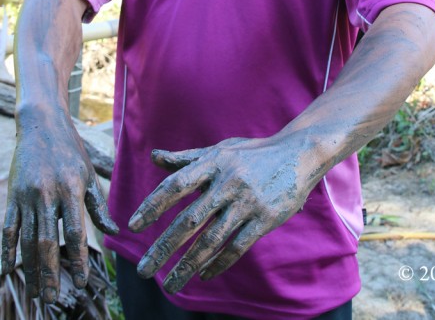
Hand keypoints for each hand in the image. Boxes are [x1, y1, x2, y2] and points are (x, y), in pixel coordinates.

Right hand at [1, 111, 117, 302]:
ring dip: (31, 269)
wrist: (42, 127)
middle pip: (48, 243)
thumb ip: (99, 205)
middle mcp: (48, 196)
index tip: (82, 282)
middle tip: (53, 299)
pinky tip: (10, 269)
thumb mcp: (89, 176)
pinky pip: (9, 228)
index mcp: (72, 191)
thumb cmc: (71, 152)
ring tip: (36, 292)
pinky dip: (8, 250)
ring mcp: (27, 197)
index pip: (76, 233)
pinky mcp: (12, 197)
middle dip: (51, 273)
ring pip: (27, 240)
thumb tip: (115, 231)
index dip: (78, 260)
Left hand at [129, 136, 307, 292]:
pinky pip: (237, 246)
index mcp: (215, 163)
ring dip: (188, 265)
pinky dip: (218, 263)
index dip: (153, 205)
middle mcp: (229, 182)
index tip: (133, 226)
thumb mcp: (222, 149)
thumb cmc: (255, 153)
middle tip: (142, 271)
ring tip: (169, 285)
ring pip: (212, 240)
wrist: (300, 154)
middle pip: (189, 220)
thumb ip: (187, 158)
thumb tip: (155, 157)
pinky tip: (203, 275)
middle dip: (164, 248)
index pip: (176, 185)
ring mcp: (248, 202)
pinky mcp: (266, 218)